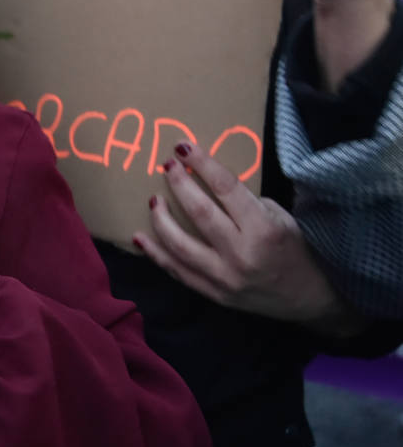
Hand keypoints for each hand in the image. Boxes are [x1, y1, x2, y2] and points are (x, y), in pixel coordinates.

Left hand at [133, 141, 358, 330]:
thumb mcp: (282, 218)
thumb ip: (246, 203)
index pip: (226, 188)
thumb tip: (207, 183)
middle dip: (179, 185)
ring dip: (161, 219)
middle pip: (199, 213)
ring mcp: (225, 278)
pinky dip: (155, 254)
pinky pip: (177, 272)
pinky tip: (139, 237)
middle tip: (166, 166)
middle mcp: (242, 254)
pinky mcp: (213, 294)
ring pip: (180, 245)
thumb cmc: (294, 250)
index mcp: (264, 230)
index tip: (183, 147)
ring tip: (153, 200)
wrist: (308, 299)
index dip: (203, 164)